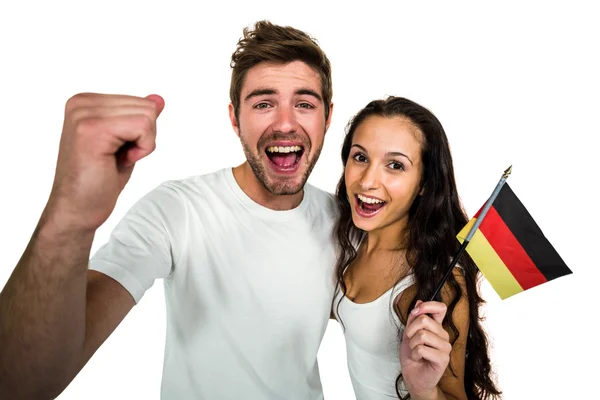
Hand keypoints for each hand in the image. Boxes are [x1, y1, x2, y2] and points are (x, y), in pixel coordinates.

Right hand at [45, 93, 164, 231]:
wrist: (77, 210)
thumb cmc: (98, 180)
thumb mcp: (126, 143)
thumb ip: (139, 118)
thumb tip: (158, 99)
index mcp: (86, 102)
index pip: (142, 102)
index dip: (140, 133)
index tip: (117, 151)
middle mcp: (82, 103)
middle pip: (147, 107)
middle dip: (143, 138)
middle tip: (117, 158)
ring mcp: (84, 114)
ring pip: (148, 116)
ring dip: (142, 144)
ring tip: (115, 159)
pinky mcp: (91, 130)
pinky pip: (143, 127)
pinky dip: (142, 149)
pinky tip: (120, 161)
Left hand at [400, 300, 451, 398]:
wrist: (413, 377)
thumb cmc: (412, 356)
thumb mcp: (408, 333)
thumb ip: (413, 318)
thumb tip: (419, 302)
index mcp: (437, 327)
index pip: (440, 308)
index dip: (427, 306)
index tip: (415, 312)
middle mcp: (443, 335)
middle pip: (424, 320)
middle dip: (410, 330)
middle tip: (411, 341)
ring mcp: (445, 347)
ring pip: (422, 335)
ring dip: (412, 344)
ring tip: (415, 351)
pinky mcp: (443, 359)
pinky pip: (422, 349)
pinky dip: (415, 353)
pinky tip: (418, 358)